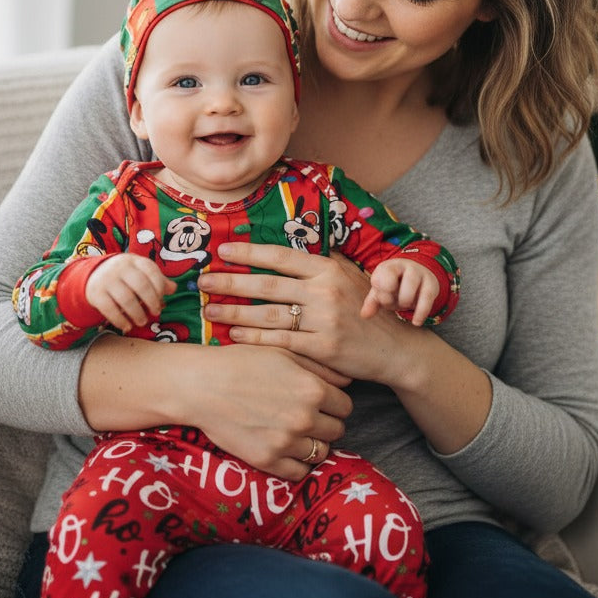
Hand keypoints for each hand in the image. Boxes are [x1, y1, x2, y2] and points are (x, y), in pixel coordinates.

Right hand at [79, 335, 351, 481]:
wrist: (201, 385)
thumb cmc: (241, 362)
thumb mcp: (284, 354)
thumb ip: (320, 368)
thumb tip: (347, 380)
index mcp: (313, 390)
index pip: (345, 406)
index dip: (334, 403)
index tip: (322, 401)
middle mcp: (305, 418)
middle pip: (337, 430)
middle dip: (326, 423)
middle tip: (309, 416)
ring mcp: (287, 442)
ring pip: (321, 453)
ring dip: (313, 444)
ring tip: (297, 433)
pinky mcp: (268, 461)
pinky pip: (299, 473)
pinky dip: (297, 464)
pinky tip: (287, 450)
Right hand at [85, 253, 175, 331]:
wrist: (94, 273)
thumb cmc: (126, 276)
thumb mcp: (141, 273)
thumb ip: (158, 280)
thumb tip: (173, 289)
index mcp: (135, 260)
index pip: (151, 271)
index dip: (160, 288)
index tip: (161, 300)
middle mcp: (120, 267)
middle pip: (141, 285)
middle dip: (151, 302)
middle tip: (156, 313)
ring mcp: (107, 279)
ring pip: (126, 299)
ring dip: (137, 313)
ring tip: (142, 321)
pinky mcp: (95, 293)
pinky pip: (109, 309)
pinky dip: (120, 320)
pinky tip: (127, 326)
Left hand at [196, 242, 413, 387]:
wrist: (395, 348)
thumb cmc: (368, 310)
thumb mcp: (351, 277)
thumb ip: (323, 264)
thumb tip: (294, 249)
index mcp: (329, 269)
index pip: (281, 256)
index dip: (249, 252)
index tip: (222, 251)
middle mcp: (325, 291)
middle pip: (267, 285)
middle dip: (231, 282)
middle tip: (203, 281)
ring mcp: (324, 320)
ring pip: (268, 314)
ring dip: (235, 311)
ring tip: (209, 310)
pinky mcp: (322, 348)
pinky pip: (280, 341)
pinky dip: (254, 338)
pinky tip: (233, 334)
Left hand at [361, 259, 438, 325]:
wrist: (421, 276)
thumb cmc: (397, 285)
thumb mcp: (383, 291)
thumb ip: (373, 302)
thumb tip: (364, 315)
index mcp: (388, 267)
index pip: (378, 278)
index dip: (380, 293)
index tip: (384, 297)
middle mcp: (403, 266)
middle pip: (391, 282)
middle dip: (390, 298)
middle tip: (394, 302)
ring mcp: (418, 273)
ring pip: (410, 285)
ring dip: (404, 301)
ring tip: (404, 305)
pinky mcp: (431, 284)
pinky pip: (426, 297)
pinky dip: (421, 312)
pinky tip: (416, 322)